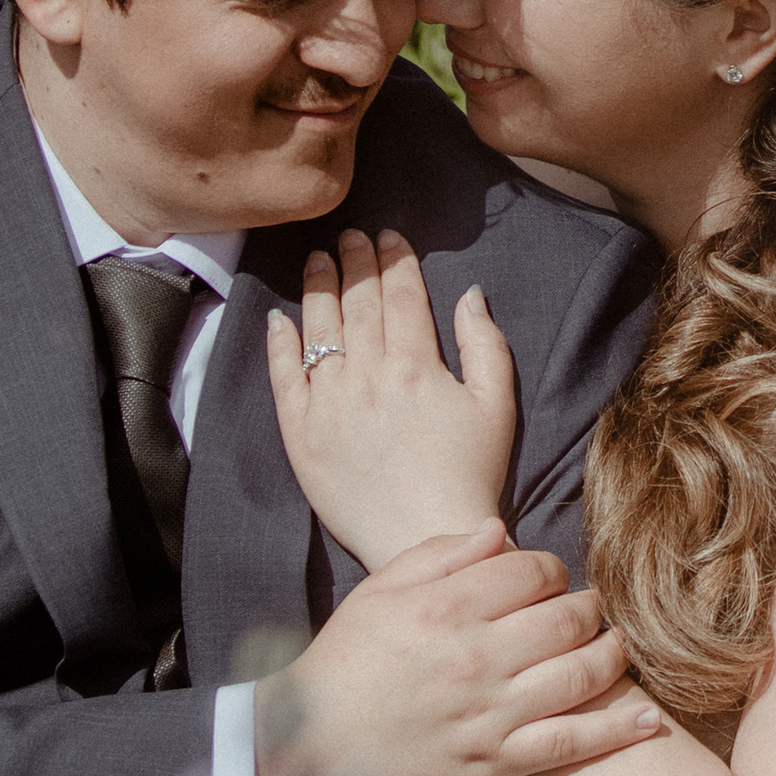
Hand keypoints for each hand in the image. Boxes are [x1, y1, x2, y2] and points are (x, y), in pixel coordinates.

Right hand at [255, 522, 662, 775]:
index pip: (533, 571)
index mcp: (446, 607)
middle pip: (569, 617)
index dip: (551, 569)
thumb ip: (440, 554)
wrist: (310, 747)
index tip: (546, 579)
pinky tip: (652, 719)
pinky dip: (619, 730)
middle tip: (585, 609)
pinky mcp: (497, 762)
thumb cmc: (344, 663)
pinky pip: (573, 743)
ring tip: (611, 646)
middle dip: (588, 607)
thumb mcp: (379, 592)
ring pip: (583, 673)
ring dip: (611, 653)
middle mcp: (476, 657)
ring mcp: (491, 713)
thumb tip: (501, 532)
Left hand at [266, 229, 517, 569]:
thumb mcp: (496, 406)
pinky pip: (284, 377)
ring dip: (317, 288)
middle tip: (349, 236)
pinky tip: (279, 320)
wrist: (427, 539)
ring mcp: (330, 403)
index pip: (401, 295)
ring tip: (316, 261)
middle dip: (355, 262)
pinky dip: (279, 344)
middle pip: (358, 303)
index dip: (394, 260)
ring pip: (319, 329)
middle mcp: (368, 376)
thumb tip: (471, 294)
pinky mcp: (301, 433)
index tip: (387, 236)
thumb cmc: (471, 474)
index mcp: (416, 365)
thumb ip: (485, 344)